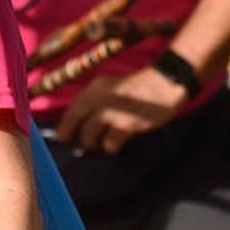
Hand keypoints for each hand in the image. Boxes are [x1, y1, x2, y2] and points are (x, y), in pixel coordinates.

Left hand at [54, 68, 183, 154]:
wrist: (165, 82)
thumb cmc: (139, 89)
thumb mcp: (112, 88)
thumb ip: (96, 103)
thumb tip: (81, 127)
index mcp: (94, 88)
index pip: (70, 112)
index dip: (64, 128)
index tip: (65, 138)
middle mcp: (98, 98)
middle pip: (73, 124)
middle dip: (75, 138)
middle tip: (84, 144)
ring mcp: (112, 111)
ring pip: (89, 137)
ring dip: (95, 143)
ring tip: (105, 142)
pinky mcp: (126, 124)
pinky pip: (109, 144)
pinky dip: (112, 147)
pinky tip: (118, 144)